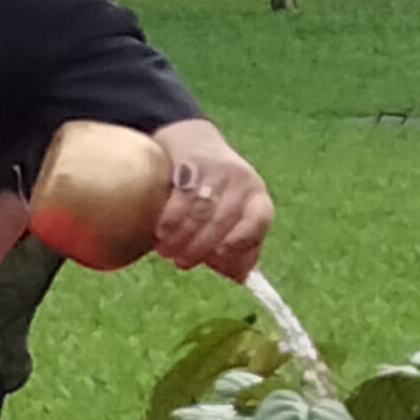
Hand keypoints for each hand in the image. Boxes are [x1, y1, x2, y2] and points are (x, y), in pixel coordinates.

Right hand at [148, 117, 272, 278]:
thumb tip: (239, 279)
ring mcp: (217, 169)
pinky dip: (170, 218)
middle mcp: (242, 180)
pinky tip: (160, 233)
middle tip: (182, 263)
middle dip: (200, 246)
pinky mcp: (192, 160)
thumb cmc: (216, 191)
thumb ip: (237, 247)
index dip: (243, 238)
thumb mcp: (232, 214)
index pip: (259, 218)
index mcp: (257, 197)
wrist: (193, 140)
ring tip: (165, 252)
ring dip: (181, 236)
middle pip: (222, 219)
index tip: (221, 253)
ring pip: (200, 209)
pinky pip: (181, 194)